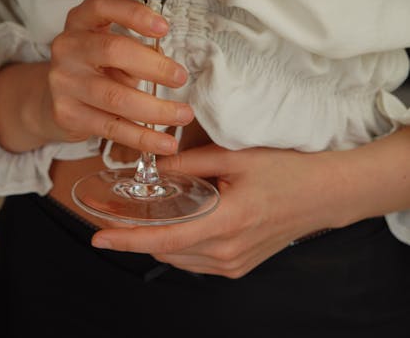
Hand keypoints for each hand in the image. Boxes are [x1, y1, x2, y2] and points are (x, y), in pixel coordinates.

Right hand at [44, 0, 192, 152]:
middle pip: (113, 51)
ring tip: (184, 113)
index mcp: (81, 20)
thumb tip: (167, 66)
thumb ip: (136, 49)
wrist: (53, 98)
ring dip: (156, 109)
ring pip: (115, 97)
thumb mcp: (111, 46)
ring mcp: (64, 81)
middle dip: (154, 66)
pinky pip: (112, 128)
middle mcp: (68, 47)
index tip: (164, 27)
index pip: (103, 5)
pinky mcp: (67, 114)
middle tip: (181, 77)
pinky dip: (143, 138)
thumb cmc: (96, 65)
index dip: (134, 14)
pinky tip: (166, 143)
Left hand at [91, 143, 345, 276]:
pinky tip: (180, 220)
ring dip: (159, 238)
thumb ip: (191, 162)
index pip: (164, 239)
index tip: (99, 235)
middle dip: (138, 234)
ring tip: (148, 213)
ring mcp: (233, 264)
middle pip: (166, 250)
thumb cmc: (285, 172)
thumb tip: (156, 164)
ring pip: (179, 257)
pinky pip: (195, 260)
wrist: (323, 195)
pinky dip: (179, 243)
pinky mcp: (238, 266)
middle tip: (119, 212)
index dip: (128, 239)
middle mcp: (226, 252)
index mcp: (225, 223)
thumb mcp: (236, 157)